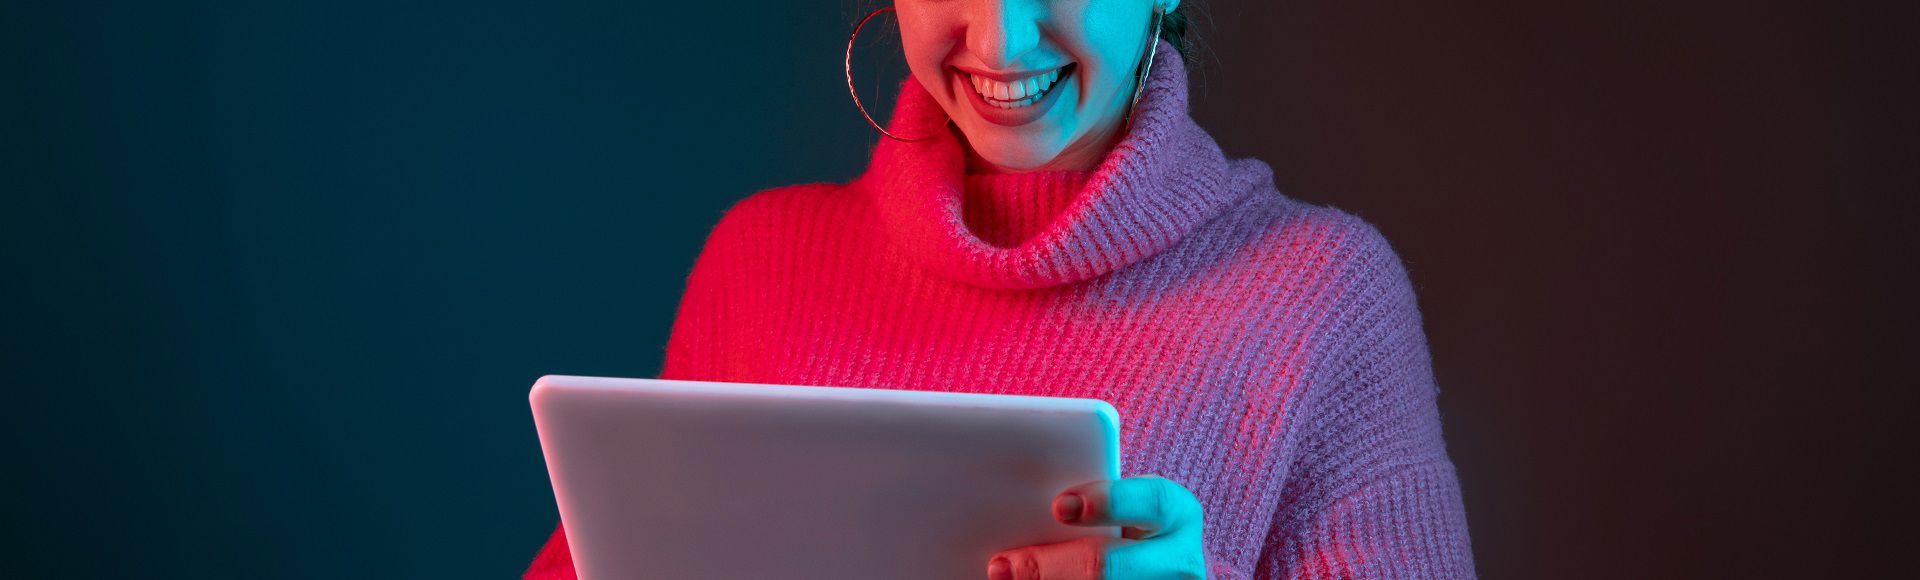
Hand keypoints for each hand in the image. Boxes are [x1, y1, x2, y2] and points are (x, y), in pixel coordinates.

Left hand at [986, 475, 1207, 578]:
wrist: (1156, 567)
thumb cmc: (1125, 527)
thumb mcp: (1123, 508)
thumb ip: (1090, 504)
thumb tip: (1022, 506)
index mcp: (1176, 512)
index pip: (1150, 501)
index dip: (1106, 502)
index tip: (1059, 507)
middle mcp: (1181, 560)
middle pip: (1106, 565)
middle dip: (1045, 566)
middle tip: (1001, 565)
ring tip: (1004, 579)